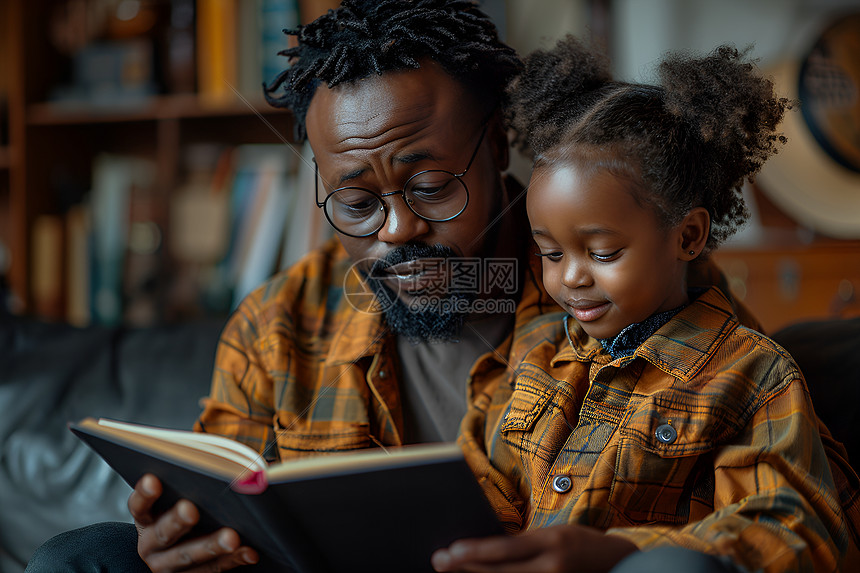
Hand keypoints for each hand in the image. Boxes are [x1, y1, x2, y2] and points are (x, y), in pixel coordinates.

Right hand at [129, 474, 259, 571]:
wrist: (173, 559)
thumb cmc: (180, 517)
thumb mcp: (173, 505)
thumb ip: (185, 488)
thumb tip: (216, 464)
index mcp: (146, 521)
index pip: (139, 506)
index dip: (145, 494)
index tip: (153, 480)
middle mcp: (151, 545)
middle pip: (163, 533)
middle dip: (177, 521)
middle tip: (190, 510)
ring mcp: (167, 566)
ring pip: (188, 557)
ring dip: (211, 546)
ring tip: (231, 537)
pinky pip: (211, 570)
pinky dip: (233, 560)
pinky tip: (249, 552)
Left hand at [430, 524, 637, 572]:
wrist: (620, 565)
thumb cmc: (582, 544)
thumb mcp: (556, 534)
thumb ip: (525, 542)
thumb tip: (485, 549)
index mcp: (552, 543)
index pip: (505, 549)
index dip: (474, 552)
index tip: (449, 551)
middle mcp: (552, 567)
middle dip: (466, 568)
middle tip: (438, 562)